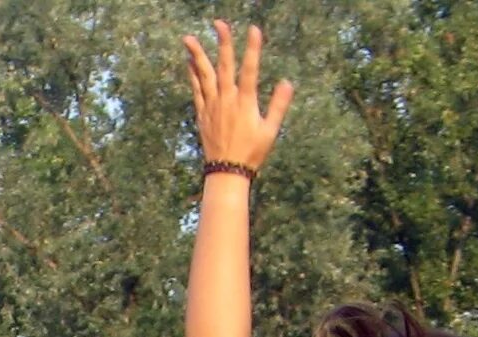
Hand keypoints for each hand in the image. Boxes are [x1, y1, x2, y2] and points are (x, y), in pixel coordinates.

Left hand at [183, 21, 294, 173]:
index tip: (254, 29)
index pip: (250, 69)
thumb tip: (288, 82)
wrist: (226, 172)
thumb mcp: (270, 130)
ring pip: (204, 75)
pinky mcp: (203, 114)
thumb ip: (279, 105)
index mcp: (245, 103)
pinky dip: (193, 75)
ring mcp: (212, 106)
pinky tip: (190, 62)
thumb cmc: (252, 153)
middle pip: (224, 66)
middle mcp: (227, 101)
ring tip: (188, 39)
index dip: (252, 49)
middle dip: (223, 43)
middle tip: (219, 23)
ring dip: (197, 55)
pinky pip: (196, 90)